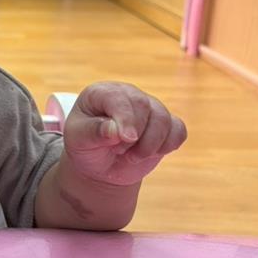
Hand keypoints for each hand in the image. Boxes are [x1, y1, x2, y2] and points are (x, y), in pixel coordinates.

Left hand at [62, 82, 186, 186]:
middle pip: (145, 106)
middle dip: (135, 136)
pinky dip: (167, 146)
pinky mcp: (166, 124)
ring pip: (164, 120)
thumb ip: (94, 132)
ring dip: (149, 146)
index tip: (126, 139)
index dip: (125, 118)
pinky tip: (149, 154)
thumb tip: (115, 129)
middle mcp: (128, 94)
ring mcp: (149, 107)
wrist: (100, 164)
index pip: (119, 98)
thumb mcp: (79, 140)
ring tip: (129, 156)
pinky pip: (178, 131)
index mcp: (101, 93)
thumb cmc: (85, 147)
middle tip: (118, 151)